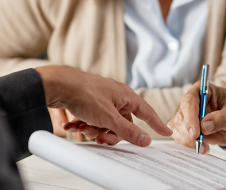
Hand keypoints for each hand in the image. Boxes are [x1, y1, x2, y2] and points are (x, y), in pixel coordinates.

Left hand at [35, 65, 171, 145]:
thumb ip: (128, 131)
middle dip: (110, 133)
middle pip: (122, 123)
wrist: (58, 85)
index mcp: (126, 96)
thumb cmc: (84, 94)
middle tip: (101, 137)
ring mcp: (102, 99)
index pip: (147, 112)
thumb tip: (145, 139)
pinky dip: (83, 125)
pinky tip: (73, 125)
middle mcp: (116, 96)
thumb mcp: (109, 118)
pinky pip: (92, 120)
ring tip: (82, 127)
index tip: (167, 132)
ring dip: (94, 130)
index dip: (157, 124)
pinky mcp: (89, 103)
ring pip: (105, 124)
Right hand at [168, 81, 225, 153]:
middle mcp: (192, 102)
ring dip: (188, 141)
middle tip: (200, 144)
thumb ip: (221, 118)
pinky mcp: (188, 129)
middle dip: (188, 133)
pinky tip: (201, 147)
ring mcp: (188, 116)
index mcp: (202, 90)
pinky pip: (181, 137)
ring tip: (204, 147)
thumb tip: (204, 126)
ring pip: (178, 128)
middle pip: (180, 116)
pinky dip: (188, 145)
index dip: (190, 118)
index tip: (195, 133)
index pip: (189, 101)